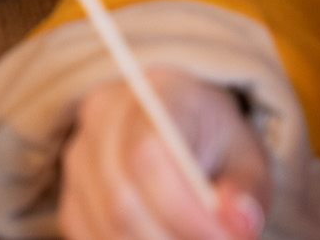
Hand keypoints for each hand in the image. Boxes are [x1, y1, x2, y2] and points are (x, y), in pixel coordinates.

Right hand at [60, 68, 269, 239]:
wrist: (179, 126)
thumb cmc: (216, 143)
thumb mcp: (249, 157)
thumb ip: (247, 190)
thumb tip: (239, 225)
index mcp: (155, 94)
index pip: (147, 153)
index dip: (183, 209)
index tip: (223, 238)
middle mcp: (102, 118)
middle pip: (121, 199)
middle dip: (173, 239)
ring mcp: (79, 156)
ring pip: (106, 225)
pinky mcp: (70, 195)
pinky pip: (90, 237)